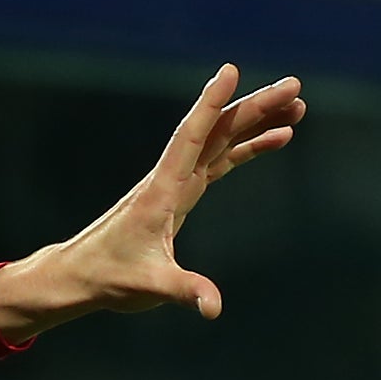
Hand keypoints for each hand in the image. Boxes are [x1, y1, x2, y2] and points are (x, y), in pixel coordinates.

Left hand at [0, 65, 303, 341]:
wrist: (82, 277)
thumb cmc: (109, 279)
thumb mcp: (149, 288)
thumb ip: (184, 292)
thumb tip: (213, 308)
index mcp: (161, 191)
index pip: (190, 138)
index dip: (209, 105)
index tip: (231, 70)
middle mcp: (170, 178)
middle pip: (217, 131)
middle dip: (254, 106)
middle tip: (296, 86)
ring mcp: (178, 183)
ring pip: (222, 140)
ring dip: (258, 121)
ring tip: (298, 105)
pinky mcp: (183, 193)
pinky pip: (222, 160)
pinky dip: (249, 147)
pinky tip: (280, 137)